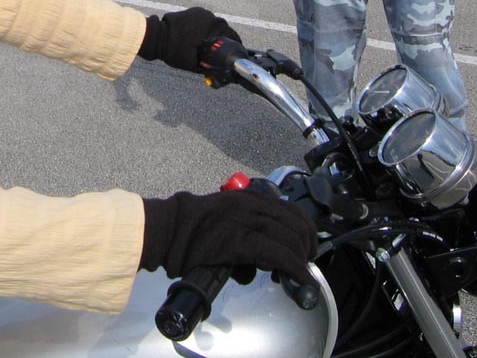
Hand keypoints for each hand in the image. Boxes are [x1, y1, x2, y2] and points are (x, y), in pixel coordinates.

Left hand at [138, 7, 241, 72]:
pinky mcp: (193, 11)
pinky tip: (198, 37)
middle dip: (224, 39)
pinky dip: (203, 28)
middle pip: (224, 29)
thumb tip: (220, 74)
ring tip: (208, 44)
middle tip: (221, 51)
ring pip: (213, 24)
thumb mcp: (194, 64)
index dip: (236, 45)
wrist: (157, 37)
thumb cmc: (174, 51)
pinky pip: (203, 20)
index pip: (233, 36)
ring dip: (212, 33)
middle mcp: (210, 16)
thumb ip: (209, 68)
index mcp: (214, 27)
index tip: (236, 51)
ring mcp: (201, 12)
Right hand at [140, 188, 317, 285]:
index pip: (293, 211)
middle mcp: (254, 205)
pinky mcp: (242, 241)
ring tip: (298, 275)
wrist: (169, 229)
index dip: (307, 232)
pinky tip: (298, 278)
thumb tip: (266, 251)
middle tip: (304, 265)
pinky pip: (279, 255)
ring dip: (301, 261)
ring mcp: (248, 222)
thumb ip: (248, 224)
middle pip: (297, 226)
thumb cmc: (192, 225)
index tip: (307, 248)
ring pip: (291, 240)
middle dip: (307, 249)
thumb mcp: (228, 214)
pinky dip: (295, 269)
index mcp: (251, 198)